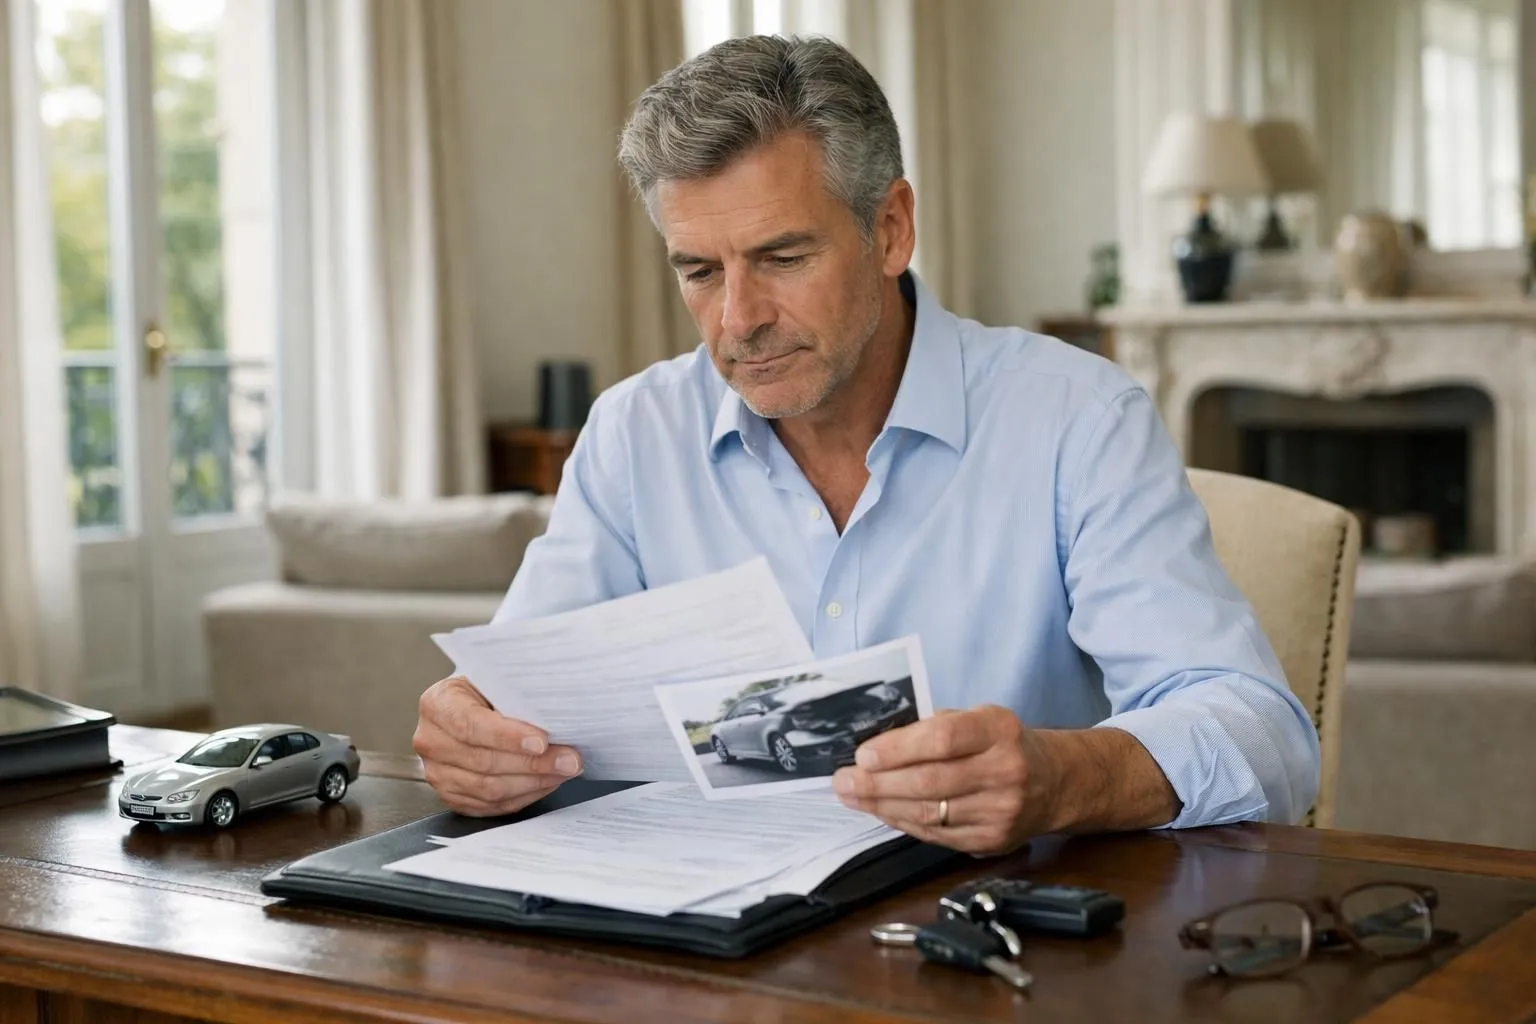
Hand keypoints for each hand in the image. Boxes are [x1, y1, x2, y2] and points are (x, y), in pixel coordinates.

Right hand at [413, 676, 583, 815]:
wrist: (469, 708)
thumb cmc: (485, 692)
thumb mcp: (495, 682)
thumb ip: (516, 697)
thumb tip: (557, 718)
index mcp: (437, 704)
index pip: (471, 725)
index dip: (508, 737)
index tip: (542, 742)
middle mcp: (430, 740)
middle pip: (483, 761)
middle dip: (533, 763)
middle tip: (568, 759)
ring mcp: (437, 773)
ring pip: (488, 788)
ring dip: (533, 782)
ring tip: (563, 771)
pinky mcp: (451, 796)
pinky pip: (491, 805)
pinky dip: (524, 796)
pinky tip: (546, 782)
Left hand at [831, 706, 1063, 855]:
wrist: (1053, 783)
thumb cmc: (1002, 744)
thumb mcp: (978, 719)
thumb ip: (934, 728)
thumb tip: (877, 749)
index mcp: (998, 730)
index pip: (942, 739)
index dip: (897, 749)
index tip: (863, 755)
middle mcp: (1004, 771)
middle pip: (929, 781)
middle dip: (877, 783)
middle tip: (843, 781)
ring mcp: (1001, 811)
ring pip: (928, 813)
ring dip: (882, 806)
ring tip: (853, 797)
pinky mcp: (993, 840)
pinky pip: (936, 835)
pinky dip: (903, 823)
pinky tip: (883, 812)